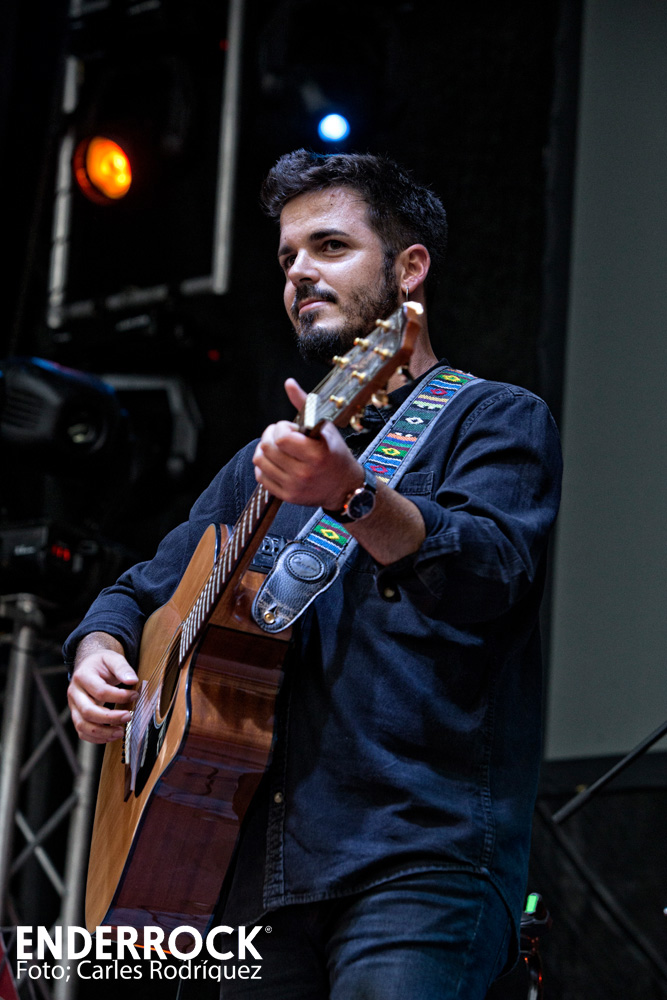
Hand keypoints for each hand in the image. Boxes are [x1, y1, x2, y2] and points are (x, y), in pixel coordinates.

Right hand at [68, 635, 138, 743]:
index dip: (119, 696)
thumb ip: (122, 668)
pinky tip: (111, 736)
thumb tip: (132, 680)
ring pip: (82, 725)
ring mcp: (73, 706)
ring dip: (103, 732)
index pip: (100, 691)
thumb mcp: (112, 659)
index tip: (134, 695)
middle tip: (128, 717)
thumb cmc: (101, 663)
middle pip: (88, 711)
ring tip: (120, 732)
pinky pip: (82, 732)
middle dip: (110, 718)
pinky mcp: (76, 715)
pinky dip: (96, 738)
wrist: (88, 665)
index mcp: (82, 676)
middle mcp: (74, 693)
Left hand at [253, 378, 362, 509]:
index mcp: (317, 454)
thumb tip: (288, 383)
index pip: (281, 437)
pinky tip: (276, 462)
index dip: (281, 428)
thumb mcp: (326, 427)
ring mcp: (294, 487)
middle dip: (270, 436)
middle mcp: (304, 473)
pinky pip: (261, 477)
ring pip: (260, 462)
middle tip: (281, 435)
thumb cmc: (335, 454)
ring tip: (277, 448)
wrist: (345, 487)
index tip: (291, 428)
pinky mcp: (287, 496)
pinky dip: (264, 466)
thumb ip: (305, 404)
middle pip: (267, 448)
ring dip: (264, 450)